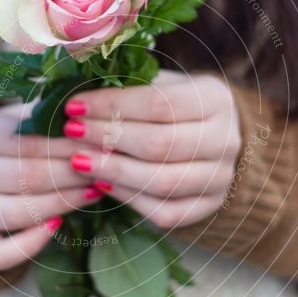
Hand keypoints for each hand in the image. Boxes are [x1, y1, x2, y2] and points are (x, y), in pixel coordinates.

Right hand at [0, 104, 101, 270]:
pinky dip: (29, 245)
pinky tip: (58, 226)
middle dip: (71, 174)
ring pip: (15, 213)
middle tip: (105, 170)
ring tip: (94, 192)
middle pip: (24, 177)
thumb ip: (47, 114)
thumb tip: (88, 110)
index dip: (68, 145)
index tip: (102, 145)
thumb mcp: (21, 117)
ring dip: (62, 204)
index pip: (26, 141)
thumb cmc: (9, 138)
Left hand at [63, 74, 241, 228]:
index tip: (74, 107)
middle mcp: (225, 140)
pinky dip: (130, 199)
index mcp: (215, 100)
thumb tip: (77, 95)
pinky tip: (102, 183)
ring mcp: (220, 178)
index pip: (158, 103)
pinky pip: (166, 212)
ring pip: (162, 182)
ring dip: (114, 172)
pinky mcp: (208, 206)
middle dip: (108, 138)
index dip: (111, 106)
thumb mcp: (162, 84)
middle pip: (159, 144)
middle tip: (71, 132)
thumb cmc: (177, 105)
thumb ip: (128, 87)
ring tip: (79, 160)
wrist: (215, 138)